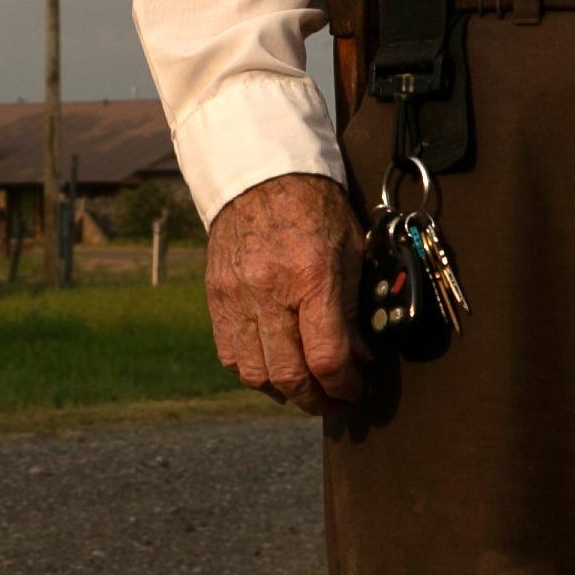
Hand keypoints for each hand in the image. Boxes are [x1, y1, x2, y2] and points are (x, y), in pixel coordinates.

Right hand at [206, 173, 366, 415]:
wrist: (261, 174)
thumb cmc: (314, 209)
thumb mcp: (349, 251)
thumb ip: (352, 306)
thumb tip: (358, 357)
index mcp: (310, 276)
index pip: (326, 357)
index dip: (344, 386)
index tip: (355, 389)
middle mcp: (268, 291)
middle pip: (288, 375)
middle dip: (316, 400)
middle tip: (334, 400)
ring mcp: (236, 296)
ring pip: (255, 374)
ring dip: (283, 392)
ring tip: (304, 389)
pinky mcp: (215, 297)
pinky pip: (230, 355)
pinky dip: (253, 373)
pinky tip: (273, 369)